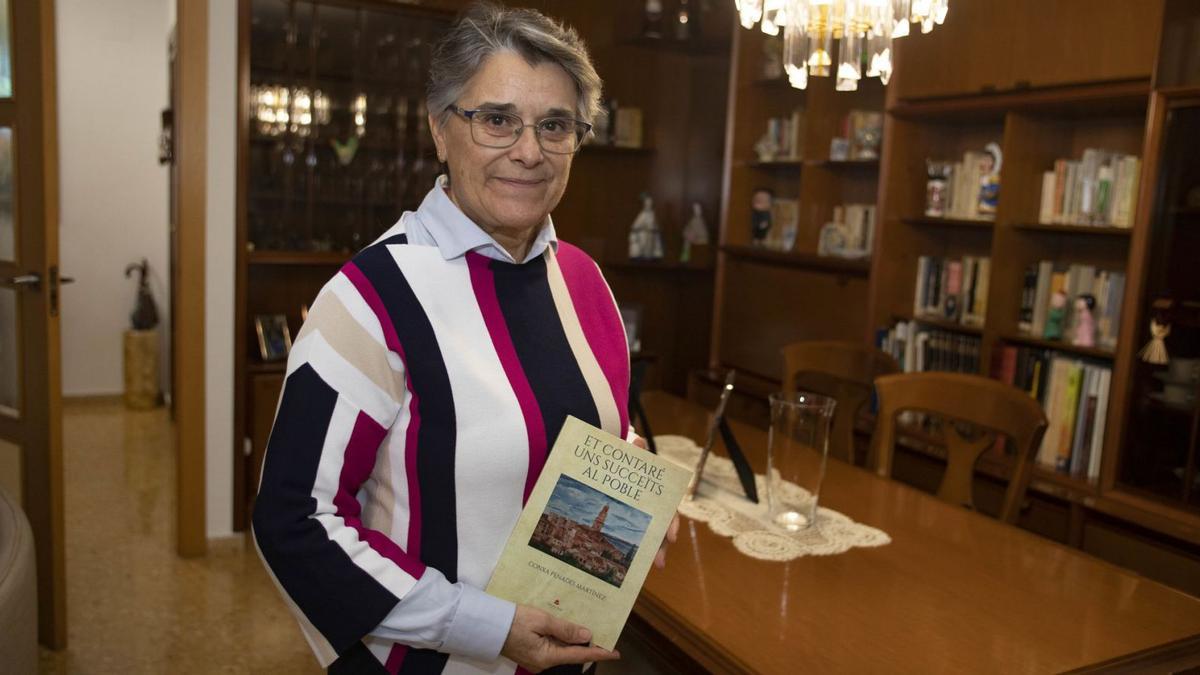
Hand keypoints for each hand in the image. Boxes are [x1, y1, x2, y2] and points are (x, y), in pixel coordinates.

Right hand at [500, 605, 619, 672]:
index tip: (616, 653)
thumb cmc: (514, 621)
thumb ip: (565, 629)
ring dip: (575, 642)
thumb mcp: (542, 621)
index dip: (599, 653)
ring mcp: (537, 660)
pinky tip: (569, 630)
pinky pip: (553, 648)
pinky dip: (563, 640)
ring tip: (589, 630)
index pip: (580, 656)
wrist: (489, 625)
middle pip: (572, 655)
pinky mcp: (532, 653)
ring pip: (563, 651)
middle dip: (587, 646)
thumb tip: (586, 636)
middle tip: (604, 636)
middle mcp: (544, 663)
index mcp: (547, 657)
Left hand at [630, 435, 679, 569]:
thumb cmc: (625, 456)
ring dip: (654, 550)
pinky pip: (635, 534)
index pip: (668, 509)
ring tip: (654, 566)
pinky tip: (634, 563)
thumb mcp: (629, 451)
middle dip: (662, 545)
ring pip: (651, 533)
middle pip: (661, 526)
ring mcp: (642, 512)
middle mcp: (653, 504)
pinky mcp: (627, 518)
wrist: (614, 459)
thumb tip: (638, 442)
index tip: (671, 537)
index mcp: (656, 491)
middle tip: (659, 562)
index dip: (670, 523)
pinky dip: (636, 547)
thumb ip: (634, 448)